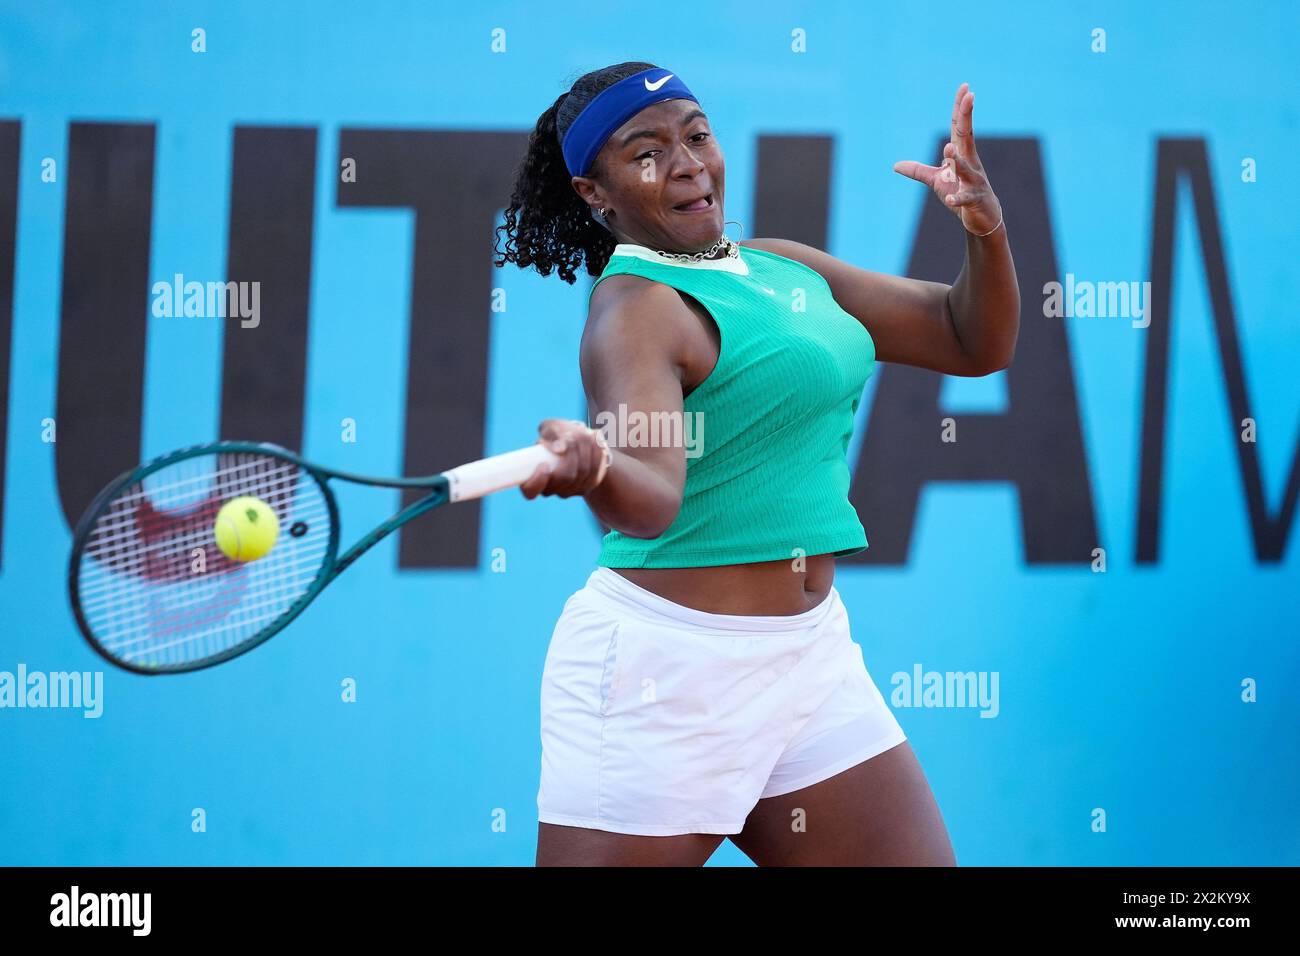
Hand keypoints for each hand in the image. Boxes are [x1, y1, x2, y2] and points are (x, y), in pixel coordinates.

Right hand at [519, 418, 610, 499]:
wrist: (576, 440)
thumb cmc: (558, 433)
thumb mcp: (551, 427)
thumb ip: (551, 434)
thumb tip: (559, 449)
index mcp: (533, 478)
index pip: (530, 491)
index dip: (537, 482)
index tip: (543, 465)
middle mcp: (550, 489)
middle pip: (565, 478)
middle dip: (571, 454)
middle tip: (572, 436)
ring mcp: (570, 491)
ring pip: (583, 473)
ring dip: (585, 450)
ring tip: (584, 434)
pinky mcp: (587, 487)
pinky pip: (596, 472)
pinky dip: (596, 454)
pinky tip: (594, 441)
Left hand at [893, 82, 1002, 235]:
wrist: (983, 217)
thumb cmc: (961, 193)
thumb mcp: (936, 181)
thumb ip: (918, 171)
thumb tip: (895, 165)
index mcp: (961, 155)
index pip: (960, 128)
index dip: (960, 108)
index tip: (965, 88)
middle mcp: (970, 163)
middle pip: (966, 137)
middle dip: (967, 117)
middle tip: (970, 97)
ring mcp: (974, 181)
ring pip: (966, 168)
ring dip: (957, 159)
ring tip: (947, 149)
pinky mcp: (974, 199)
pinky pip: (965, 198)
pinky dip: (957, 198)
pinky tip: (950, 198)